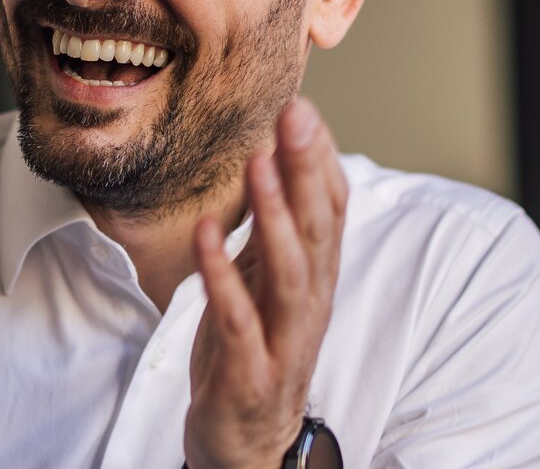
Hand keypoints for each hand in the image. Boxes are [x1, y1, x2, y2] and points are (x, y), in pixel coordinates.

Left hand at [184, 98, 348, 468]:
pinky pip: (238, 319)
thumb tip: (276, 154)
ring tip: (259, 165)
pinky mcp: (249, 372)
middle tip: (295, 116)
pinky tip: (206, 233)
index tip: (301, 105)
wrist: (244, 442)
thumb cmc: (253, 350)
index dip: (320, 159)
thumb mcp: (265, 279)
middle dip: (307, 171)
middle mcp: (309, 303)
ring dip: (276, 216)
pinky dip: (222, 276)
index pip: (332, 210)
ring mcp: (282, 339)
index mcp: (315, 277)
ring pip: (290, 272)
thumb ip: (273, 225)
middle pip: (319, 230)